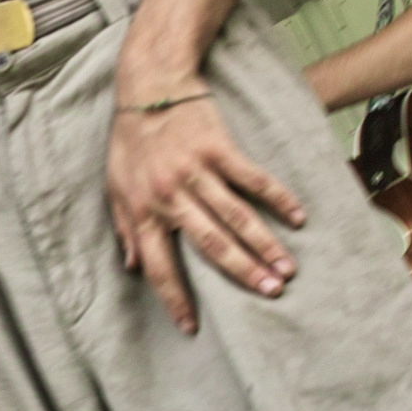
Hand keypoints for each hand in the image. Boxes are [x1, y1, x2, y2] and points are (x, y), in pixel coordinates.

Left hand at [106, 91, 304, 334]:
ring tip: (286, 270)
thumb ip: (125, 227)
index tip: (192, 327)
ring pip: (236, 216)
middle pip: (210, 244)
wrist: (149, 83)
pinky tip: (296, 218)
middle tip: (269, 295)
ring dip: (264, 245)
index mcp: (144, 209)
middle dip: (241, 273)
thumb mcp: (115, 185)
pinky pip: (252, 178)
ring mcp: (196, 170)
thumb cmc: (131, 139)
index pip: (159, 266)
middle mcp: (170, 194)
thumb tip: (131, 267)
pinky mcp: (219, 147)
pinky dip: (276, 199)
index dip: (174, 299)